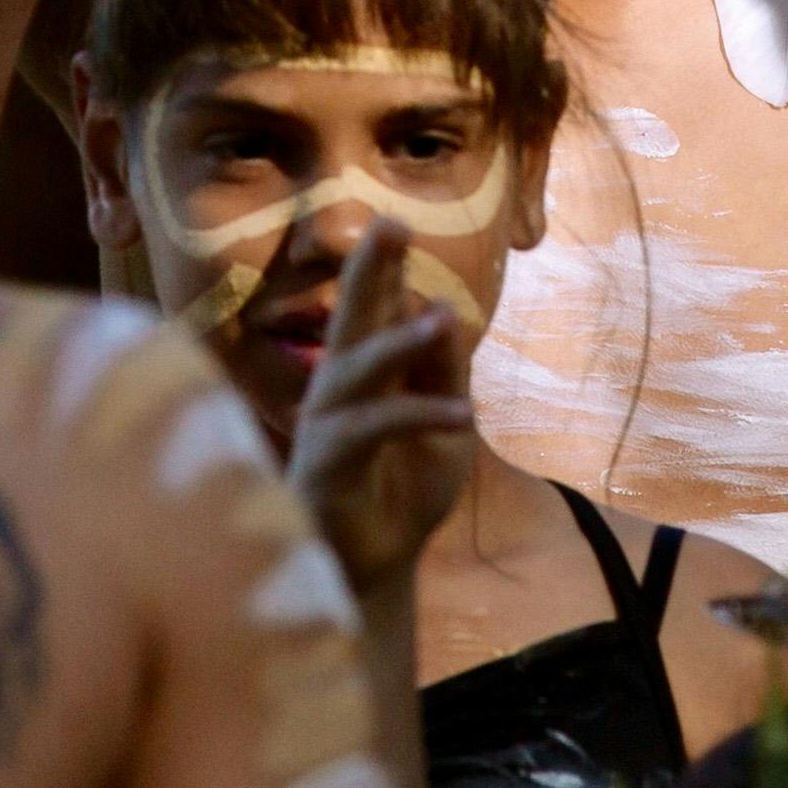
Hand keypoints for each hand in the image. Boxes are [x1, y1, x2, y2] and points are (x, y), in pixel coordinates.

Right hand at [288, 223, 480, 592]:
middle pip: (350, 321)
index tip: (393, 220)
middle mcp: (336, 390)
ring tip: (439, 318)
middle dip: (368, 273)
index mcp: (365, 376)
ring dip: (397, 343)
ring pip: (356, 371)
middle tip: (387, 224)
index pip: (373, 312)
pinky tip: (461, 413)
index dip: (383, 269)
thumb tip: (441, 313)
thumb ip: (444, 376)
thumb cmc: (403, 492)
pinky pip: (371, 430)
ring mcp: (327, 425)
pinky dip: (416, 416)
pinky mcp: (327, 464)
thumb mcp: (447, 431)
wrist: (379, 568)